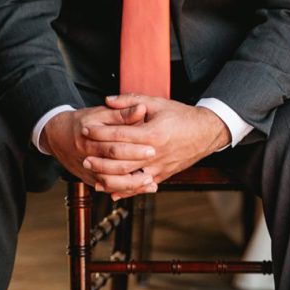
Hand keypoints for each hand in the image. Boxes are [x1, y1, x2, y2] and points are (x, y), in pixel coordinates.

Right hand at [40, 104, 155, 194]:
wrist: (56, 137)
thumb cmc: (82, 122)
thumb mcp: (99, 113)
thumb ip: (121, 113)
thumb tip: (142, 108)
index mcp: (90, 139)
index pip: (113, 147)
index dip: (134, 149)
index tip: (153, 148)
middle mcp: (87, 157)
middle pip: (113, 166)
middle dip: (135, 167)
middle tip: (155, 170)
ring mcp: (88, 171)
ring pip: (110, 183)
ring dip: (131, 185)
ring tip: (150, 182)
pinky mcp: (90, 180)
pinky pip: (109, 188)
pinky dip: (125, 191)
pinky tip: (142, 188)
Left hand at [83, 94, 230, 198]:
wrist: (206, 133)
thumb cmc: (181, 116)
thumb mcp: (157, 103)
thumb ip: (131, 100)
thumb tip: (108, 100)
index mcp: (153, 134)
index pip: (120, 135)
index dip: (100, 132)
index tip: (85, 129)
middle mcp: (155, 154)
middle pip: (121, 160)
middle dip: (99, 158)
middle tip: (83, 155)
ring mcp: (159, 167)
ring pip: (128, 177)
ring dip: (108, 177)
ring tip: (93, 172)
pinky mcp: (163, 176)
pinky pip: (140, 186)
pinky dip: (124, 190)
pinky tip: (110, 190)